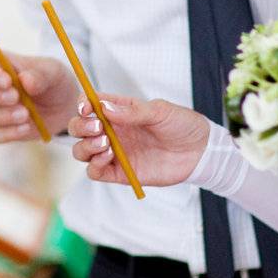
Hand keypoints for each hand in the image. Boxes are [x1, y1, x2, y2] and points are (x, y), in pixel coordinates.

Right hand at [0, 53, 75, 143]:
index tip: (7, 81)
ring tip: (26, 114)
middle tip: (16, 97)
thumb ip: (40, 75)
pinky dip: (7, 133)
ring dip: (0, 116)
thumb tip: (25, 81)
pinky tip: (26, 127)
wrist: (62, 106)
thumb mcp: (53, 72)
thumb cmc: (52, 81)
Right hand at [69, 95, 209, 186]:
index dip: (82, 105)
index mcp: (119, 110)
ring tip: (106, 144)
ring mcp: (114, 152)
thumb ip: (133, 111)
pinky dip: (94, 166)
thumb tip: (104, 108)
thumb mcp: (160, 112)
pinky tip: (109, 157)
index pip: (89, 105)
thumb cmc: (181, 125)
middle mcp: (112, 131)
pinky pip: (95, 172)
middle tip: (98, 129)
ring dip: (86, 147)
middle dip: (80, 127)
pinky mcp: (120, 172)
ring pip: (81, 150)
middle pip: (79, 128)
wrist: (199, 152)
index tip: (86, 109)